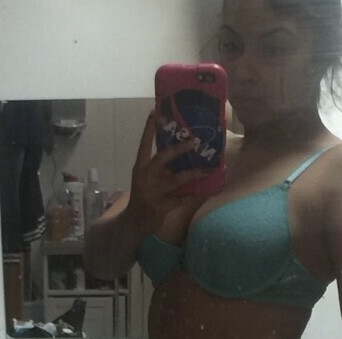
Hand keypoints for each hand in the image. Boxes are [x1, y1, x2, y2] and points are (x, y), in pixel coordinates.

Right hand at [127, 113, 206, 230]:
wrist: (133, 224)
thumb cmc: (143, 197)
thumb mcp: (145, 180)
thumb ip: (158, 168)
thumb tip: (179, 153)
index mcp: (139, 168)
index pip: (143, 145)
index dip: (148, 129)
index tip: (154, 111)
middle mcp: (145, 177)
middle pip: (162, 158)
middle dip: (179, 149)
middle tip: (194, 140)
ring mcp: (152, 193)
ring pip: (177, 180)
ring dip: (194, 174)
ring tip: (208, 169)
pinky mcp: (160, 207)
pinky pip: (182, 199)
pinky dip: (194, 195)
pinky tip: (206, 191)